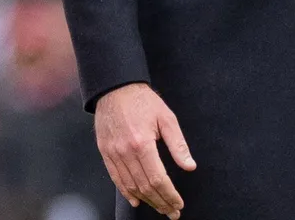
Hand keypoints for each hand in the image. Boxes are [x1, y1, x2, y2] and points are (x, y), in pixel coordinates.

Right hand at [94, 83, 195, 218]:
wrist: (115, 87)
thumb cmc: (143, 100)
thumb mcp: (166, 117)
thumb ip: (178, 144)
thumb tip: (190, 166)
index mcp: (142, 143)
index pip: (158, 179)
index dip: (170, 195)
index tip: (179, 203)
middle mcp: (126, 151)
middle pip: (144, 187)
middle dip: (161, 202)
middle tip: (172, 212)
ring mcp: (113, 152)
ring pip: (130, 186)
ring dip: (146, 200)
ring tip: (159, 207)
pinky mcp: (105, 151)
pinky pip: (115, 178)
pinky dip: (126, 192)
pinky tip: (137, 200)